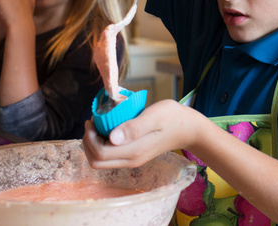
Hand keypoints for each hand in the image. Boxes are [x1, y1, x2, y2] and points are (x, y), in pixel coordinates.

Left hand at [82, 99, 202, 168]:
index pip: (100, 153)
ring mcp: (133, 160)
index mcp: (134, 151)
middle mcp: (131, 160)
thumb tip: (111, 137)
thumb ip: (134, 127)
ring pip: (101, 161)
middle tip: (92, 122)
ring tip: (98, 124)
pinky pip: (110, 157)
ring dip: (94, 144)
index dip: (90, 138)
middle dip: (88, 142)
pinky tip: (108, 129)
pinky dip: (102, 144)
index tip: (92, 119)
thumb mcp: (154, 116)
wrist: (189, 129)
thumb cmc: (173, 118)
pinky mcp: (134, 156)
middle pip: (97, 161)